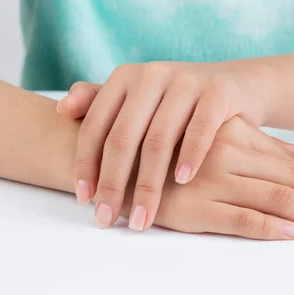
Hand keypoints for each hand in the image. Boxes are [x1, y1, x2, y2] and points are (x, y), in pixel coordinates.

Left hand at [57, 61, 293, 229]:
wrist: (233, 84)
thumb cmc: (175, 100)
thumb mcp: (136, 98)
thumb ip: (97, 102)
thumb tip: (60, 110)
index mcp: (124, 78)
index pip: (95, 125)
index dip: (86, 165)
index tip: (84, 200)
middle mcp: (151, 75)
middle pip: (123, 137)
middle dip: (112, 184)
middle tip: (107, 219)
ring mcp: (185, 81)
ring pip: (158, 140)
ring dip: (148, 185)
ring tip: (142, 218)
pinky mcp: (218, 92)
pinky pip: (200, 130)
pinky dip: (189, 158)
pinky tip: (182, 183)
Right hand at [110, 117, 293, 238]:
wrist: (109, 150)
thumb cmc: (166, 143)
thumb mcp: (217, 135)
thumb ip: (265, 144)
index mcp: (236, 135)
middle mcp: (229, 154)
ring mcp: (212, 180)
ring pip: (274, 197)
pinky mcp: (192, 206)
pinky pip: (237, 218)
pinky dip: (267, 226)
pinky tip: (293, 232)